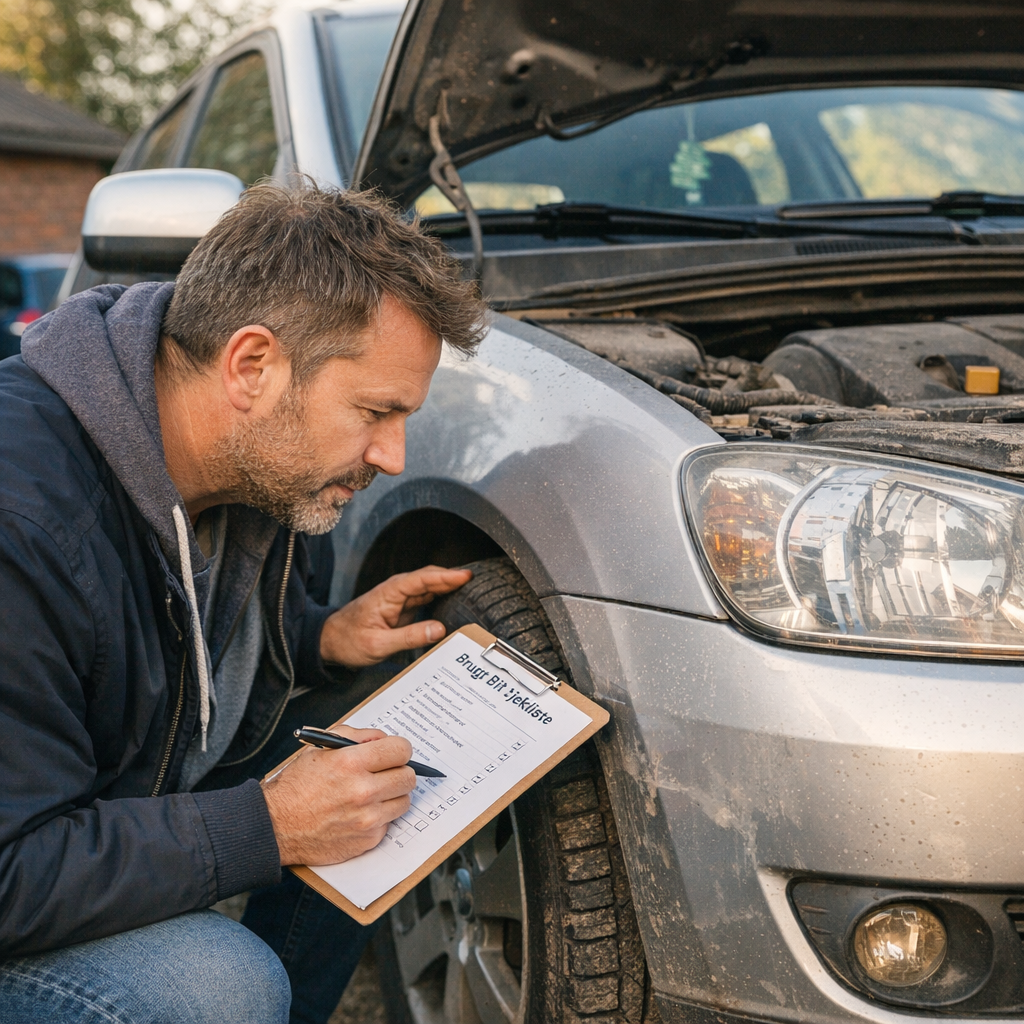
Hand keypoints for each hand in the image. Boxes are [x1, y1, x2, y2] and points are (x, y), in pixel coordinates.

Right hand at [262, 725, 415, 865]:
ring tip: (373, 794)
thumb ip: (355, 736)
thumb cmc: (296, 786)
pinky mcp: (367, 840)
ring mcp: (367, 818)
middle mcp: (363, 791)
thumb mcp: (319, 748)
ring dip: (392, 795)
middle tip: (385, 773)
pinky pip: (389, 823)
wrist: (275, 826)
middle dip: (399, 771)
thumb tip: (382, 739)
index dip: (399, 749)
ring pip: (404, 801)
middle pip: (409, 777)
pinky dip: (379, 817)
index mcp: (351, 763)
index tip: (394, 753)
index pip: (401, 750)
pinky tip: (360, 813)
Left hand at [320, 565, 471, 668]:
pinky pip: (426, 597)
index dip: (446, 576)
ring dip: (449, 585)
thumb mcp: (378, 644)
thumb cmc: (348, 641)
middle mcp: (396, 591)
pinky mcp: (402, 608)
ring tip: (473, 588)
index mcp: (390, 593)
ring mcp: (400, 598)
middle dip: (453, 576)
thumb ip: (409, 637)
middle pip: (430, 578)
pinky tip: (455, 599)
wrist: (329, 641)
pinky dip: (442, 595)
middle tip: (478, 580)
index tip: (467, 575)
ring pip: (430, 586)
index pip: (423, 579)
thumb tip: (439, 629)